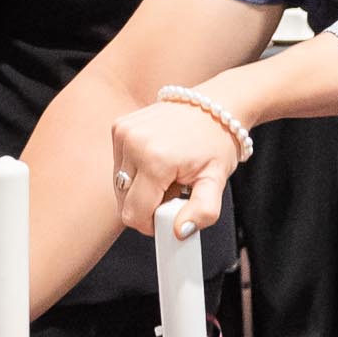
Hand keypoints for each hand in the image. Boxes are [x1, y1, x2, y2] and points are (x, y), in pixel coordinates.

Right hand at [111, 97, 243, 237]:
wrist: (216, 104)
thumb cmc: (217, 141)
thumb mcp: (217, 180)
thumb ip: (202, 212)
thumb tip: (179, 232)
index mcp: (155, 160)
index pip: (134, 215)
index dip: (151, 223)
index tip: (171, 212)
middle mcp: (134, 143)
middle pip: (124, 201)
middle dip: (148, 204)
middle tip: (175, 189)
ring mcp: (124, 132)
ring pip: (120, 184)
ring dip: (142, 187)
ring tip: (169, 173)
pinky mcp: (119, 126)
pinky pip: (120, 164)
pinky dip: (137, 169)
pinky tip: (159, 158)